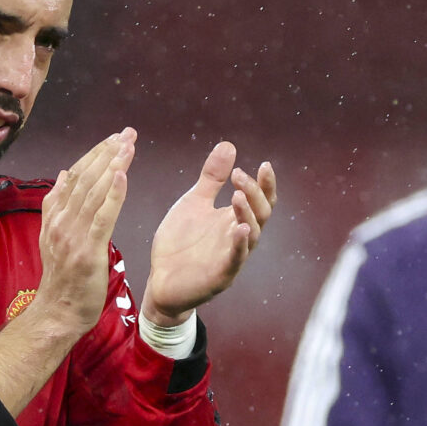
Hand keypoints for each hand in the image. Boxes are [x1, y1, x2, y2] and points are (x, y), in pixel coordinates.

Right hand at [33, 130, 132, 337]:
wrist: (57, 313)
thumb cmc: (62, 279)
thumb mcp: (53, 237)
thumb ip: (57, 205)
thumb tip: (64, 174)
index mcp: (55, 216)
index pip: (76, 176)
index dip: (95, 154)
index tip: (114, 137)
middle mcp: (61, 221)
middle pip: (85, 179)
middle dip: (107, 153)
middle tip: (127, 133)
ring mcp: (73, 235)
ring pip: (93, 192)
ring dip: (112, 165)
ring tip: (128, 145)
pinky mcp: (88, 250)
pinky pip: (102, 217)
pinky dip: (112, 194)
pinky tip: (122, 175)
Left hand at [146, 142, 274, 326]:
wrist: (160, 281)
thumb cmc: (180, 243)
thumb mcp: (194, 203)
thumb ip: (211, 178)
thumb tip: (229, 145)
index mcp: (233, 219)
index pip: (260, 200)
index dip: (265, 184)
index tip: (264, 164)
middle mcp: (238, 237)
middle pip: (261, 213)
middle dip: (254, 193)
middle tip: (238, 175)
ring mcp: (231, 257)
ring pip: (251, 235)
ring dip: (247, 214)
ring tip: (238, 196)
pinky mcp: (220, 275)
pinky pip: (235, 260)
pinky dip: (239, 245)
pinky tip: (240, 229)